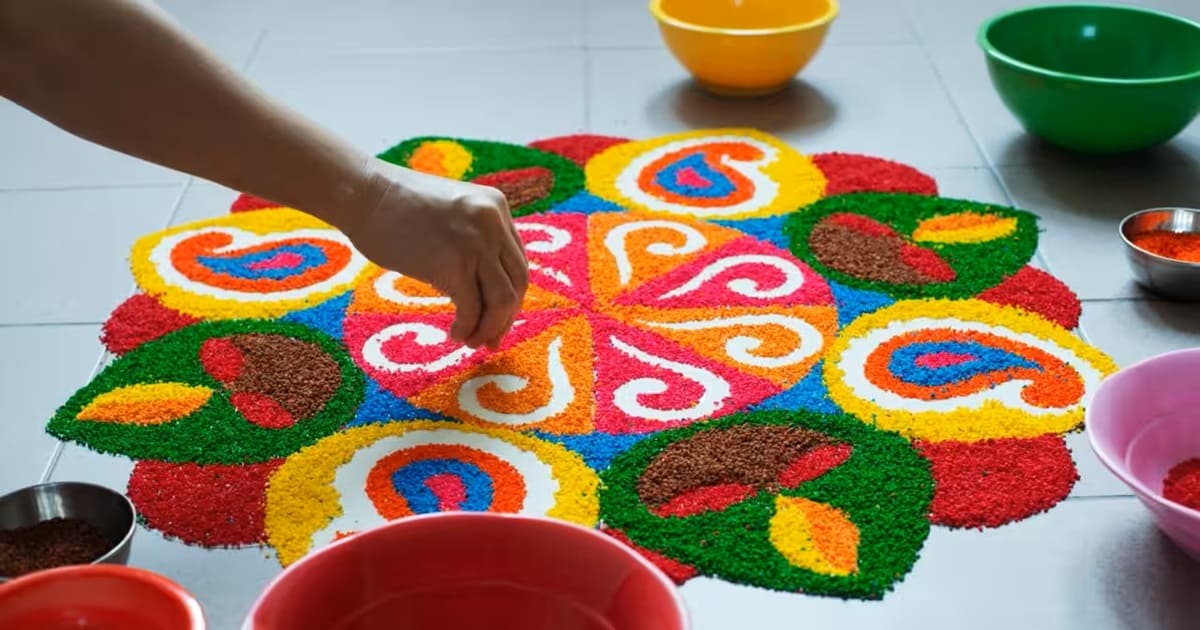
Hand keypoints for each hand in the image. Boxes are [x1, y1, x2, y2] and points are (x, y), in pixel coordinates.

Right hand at [344, 159, 528, 349]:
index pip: (518, 262)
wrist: (363, 194)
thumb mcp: (451, 211)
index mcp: (496, 207)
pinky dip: (467, 328)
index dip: (513, 297)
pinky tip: (455, 334)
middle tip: (491, 341)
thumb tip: (484, 285)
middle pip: (517, 283)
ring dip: (490, 328)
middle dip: (506, 318)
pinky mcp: (452, 264)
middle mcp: (493, 224)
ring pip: (502, 300)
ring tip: (471, 340)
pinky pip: (472, 308)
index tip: (499, 319)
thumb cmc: (395, 207)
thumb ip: (474, 237)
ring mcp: (475, 243)